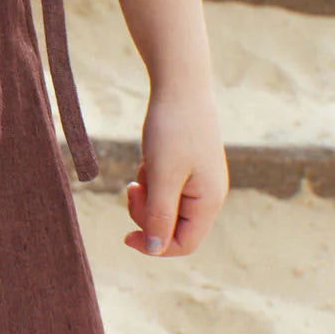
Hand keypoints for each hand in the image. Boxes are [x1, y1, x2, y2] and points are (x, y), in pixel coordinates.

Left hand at [124, 85, 227, 256]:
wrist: (180, 84)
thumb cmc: (173, 128)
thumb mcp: (162, 174)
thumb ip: (159, 214)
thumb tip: (155, 248)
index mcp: (209, 200)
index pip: (184, 244)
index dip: (155, 246)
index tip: (125, 236)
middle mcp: (208, 194)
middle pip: (173, 227)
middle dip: (147, 214)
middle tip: (130, 189)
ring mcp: (199, 180)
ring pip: (165, 207)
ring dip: (147, 195)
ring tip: (144, 167)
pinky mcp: (187, 167)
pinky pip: (164, 188)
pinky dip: (151, 179)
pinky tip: (149, 157)